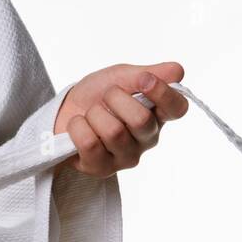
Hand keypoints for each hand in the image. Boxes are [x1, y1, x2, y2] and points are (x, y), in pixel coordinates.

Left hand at [54, 62, 189, 177]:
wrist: (64, 110)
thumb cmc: (98, 95)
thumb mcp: (122, 76)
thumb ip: (149, 73)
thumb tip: (177, 72)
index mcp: (158, 115)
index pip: (177, 109)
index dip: (163, 94)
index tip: (144, 79)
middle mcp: (147, 139)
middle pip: (141, 120)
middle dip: (115, 99)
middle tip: (105, 97)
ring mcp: (126, 157)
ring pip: (113, 132)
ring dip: (94, 114)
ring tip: (90, 113)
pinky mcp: (102, 169)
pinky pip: (90, 144)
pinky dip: (78, 127)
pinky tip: (80, 126)